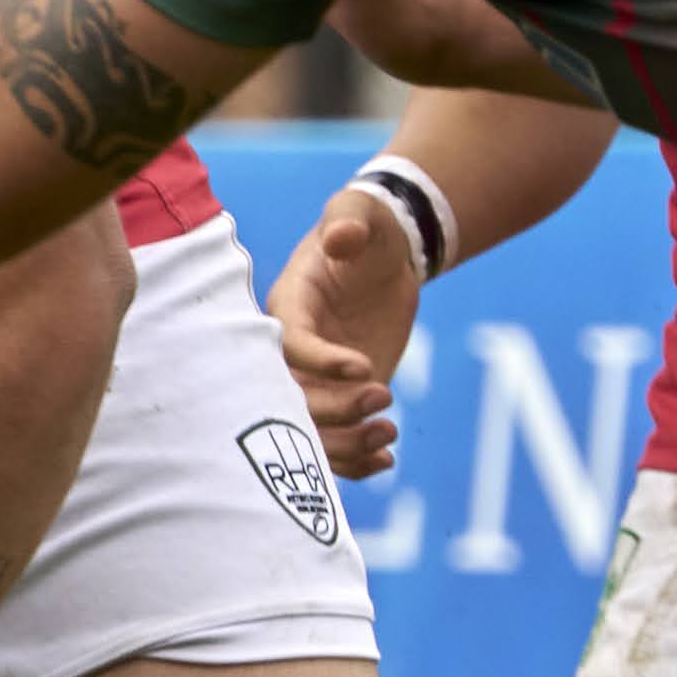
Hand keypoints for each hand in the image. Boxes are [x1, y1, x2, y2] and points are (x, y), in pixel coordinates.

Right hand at [266, 191, 420, 477]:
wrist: (384, 259)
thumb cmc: (366, 230)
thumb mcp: (357, 215)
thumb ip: (347, 222)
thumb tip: (341, 238)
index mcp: (287, 309)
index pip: (289, 345)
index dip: (320, 362)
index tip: (365, 367)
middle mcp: (292, 353)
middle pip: (293, 399)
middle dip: (336, 409)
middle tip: (384, 394)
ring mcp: (314, 381)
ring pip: (312, 431)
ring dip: (347, 444)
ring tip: (389, 432)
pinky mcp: (339, 399)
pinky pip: (336, 443)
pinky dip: (357, 461)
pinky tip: (387, 459)